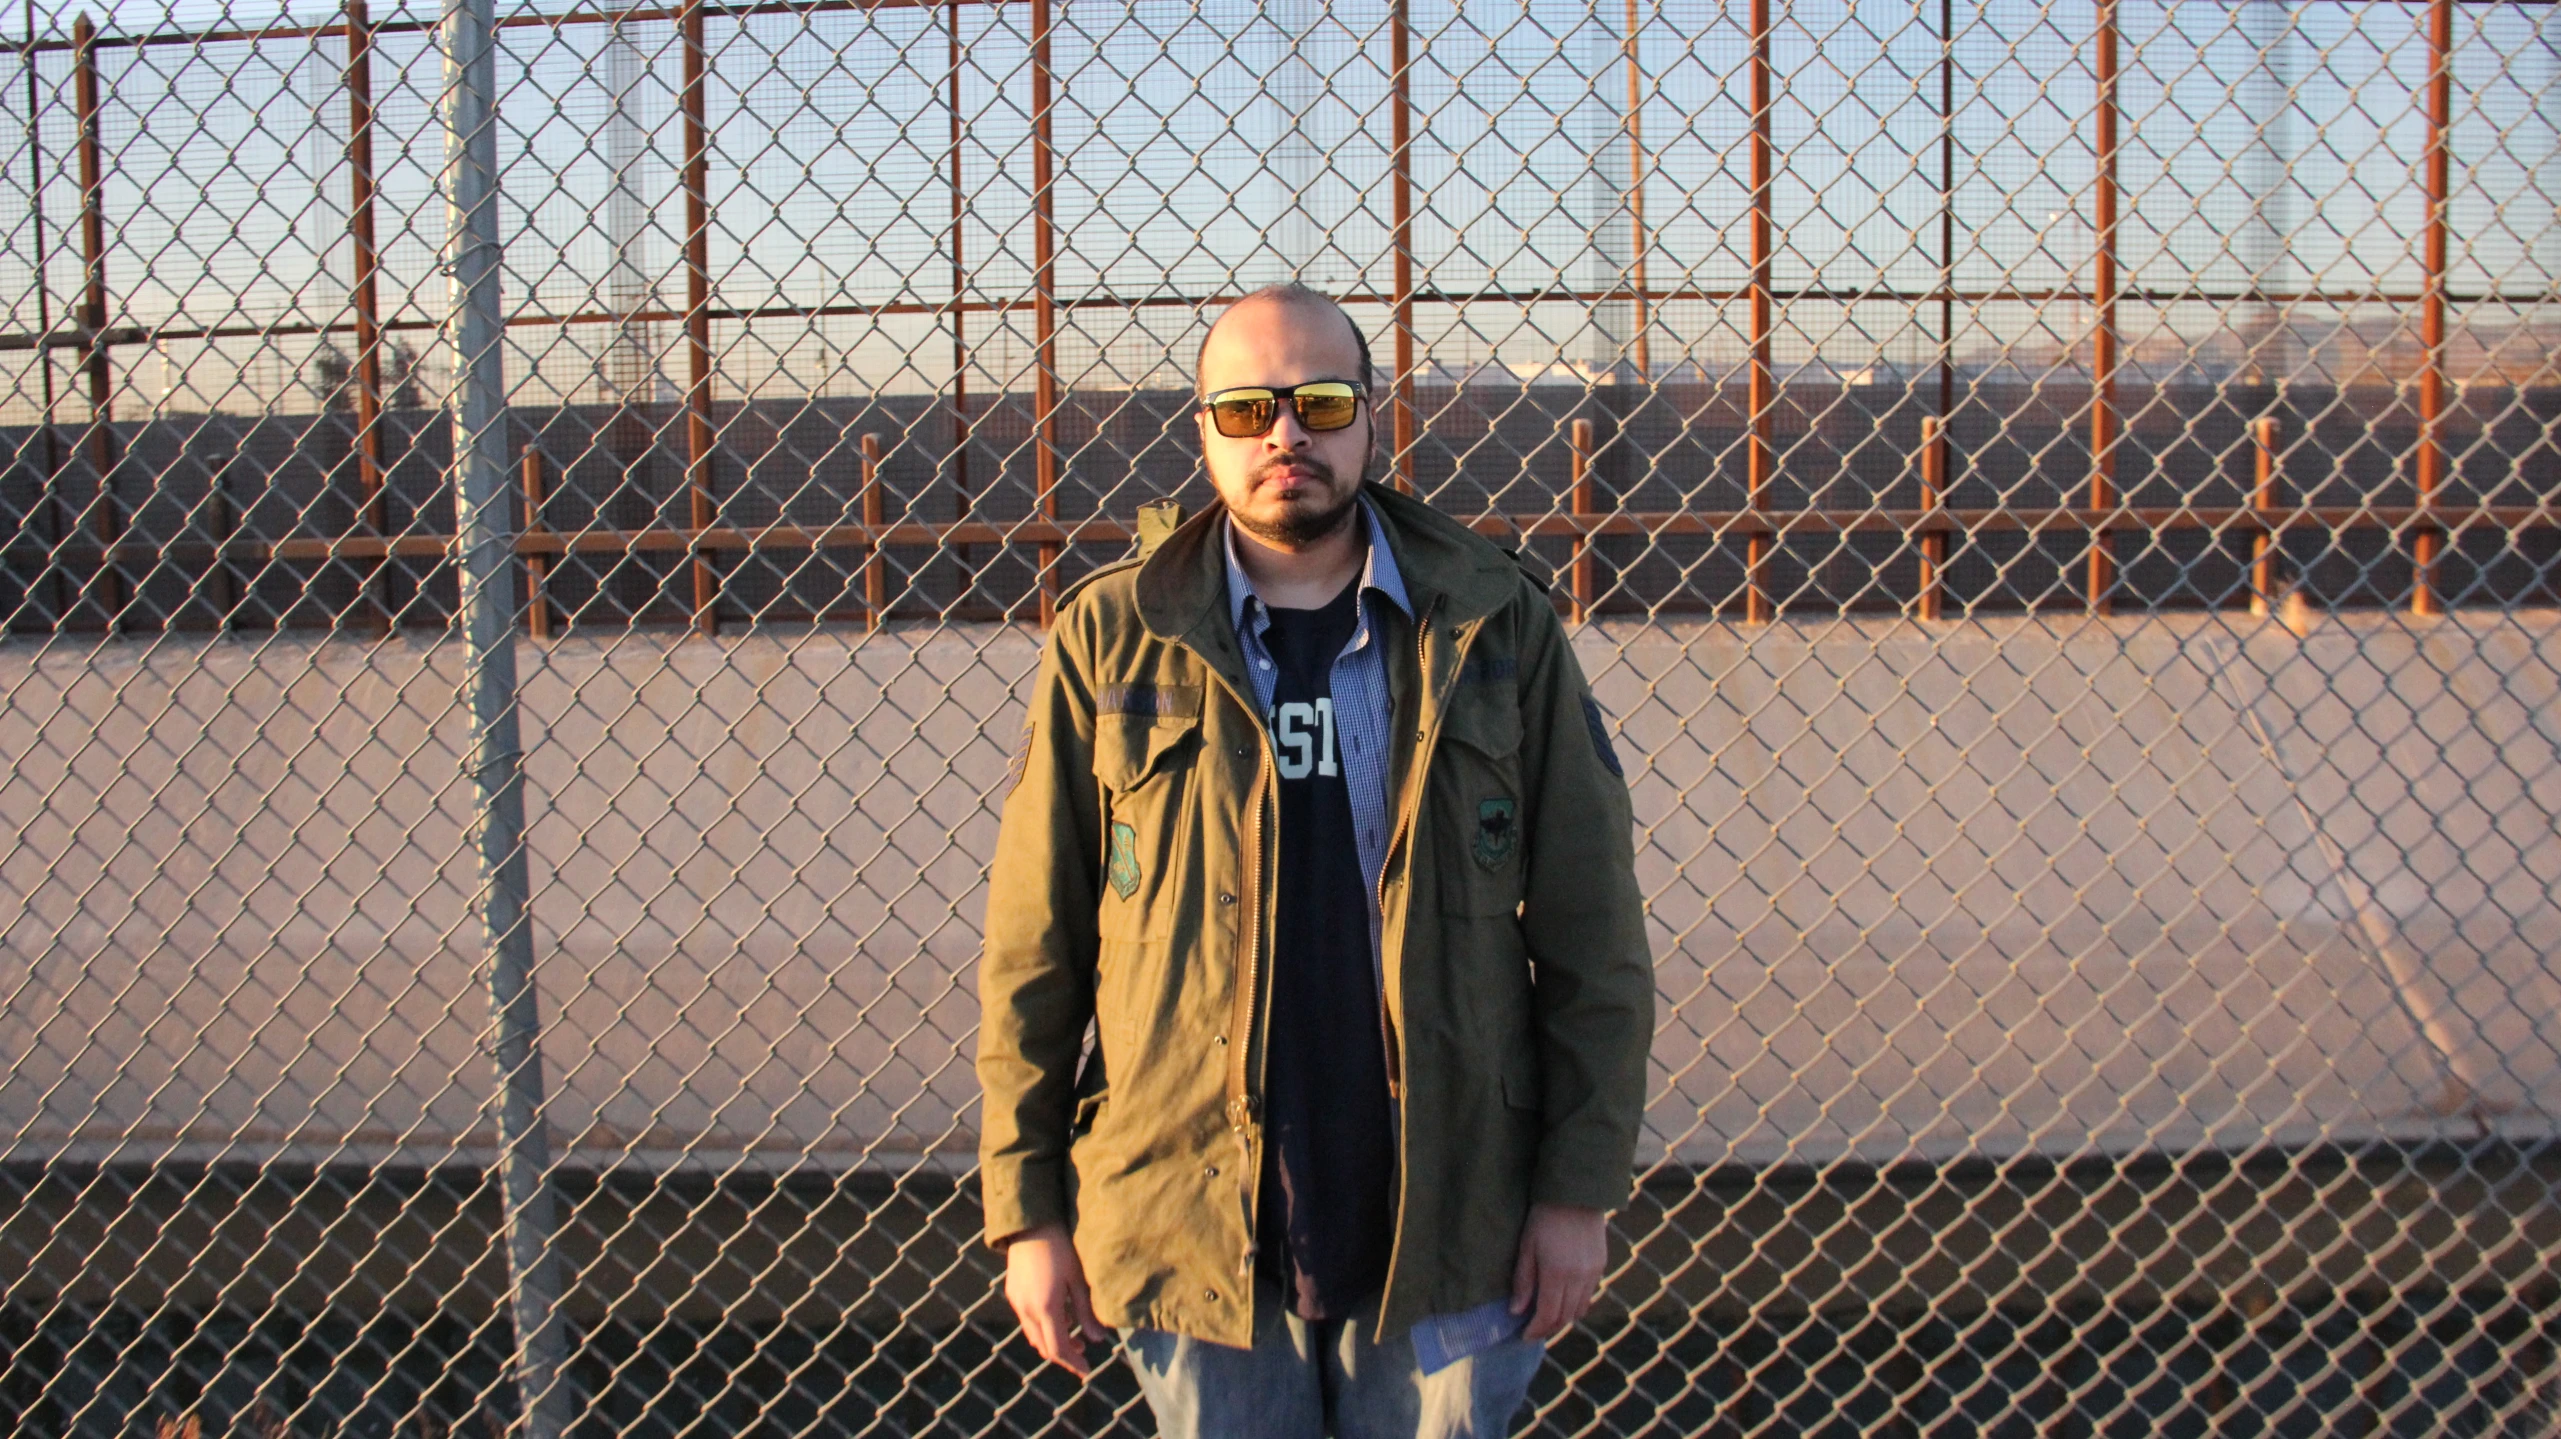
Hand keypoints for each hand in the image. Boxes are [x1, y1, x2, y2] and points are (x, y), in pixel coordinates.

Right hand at [1004, 1223, 1106, 1376]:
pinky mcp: (1012, 1293)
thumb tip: (1097, 1339)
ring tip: (1073, 1338)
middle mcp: (1027, 1309)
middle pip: (1044, 1346)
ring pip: (1034, 1335)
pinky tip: (1058, 1317)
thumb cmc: (1062, 1247)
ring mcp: (1016, 1302)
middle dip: (1064, 1355)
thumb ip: (1087, 1311)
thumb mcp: (1079, 1279)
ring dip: (1052, 1342)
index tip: (1087, 1370)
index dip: (1073, 1363)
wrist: (1031, 1224)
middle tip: (1082, 1356)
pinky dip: (1042, 1328)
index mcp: (1046, 1308)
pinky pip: (1027, 1321)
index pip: (1059, 1348)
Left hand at [1508, 1202, 1606, 1341]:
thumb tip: (1517, 1311)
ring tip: (1547, 1316)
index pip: (1548, 1315)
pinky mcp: (1601, 1265)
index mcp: (1557, 1274)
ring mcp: (1593, 1272)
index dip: (1536, 1330)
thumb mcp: (1527, 1247)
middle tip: (1533, 1330)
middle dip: (1548, 1327)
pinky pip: (1589, 1295)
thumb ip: (1523, 1281)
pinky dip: (1575, 1303)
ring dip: (1564, 1318)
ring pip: (1580, 1309)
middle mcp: (1579, 1278)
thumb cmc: (1543, 1217)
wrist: (1576, 1194)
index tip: (1524, 1336)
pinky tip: (1563, 1298)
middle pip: (1565, 1317)